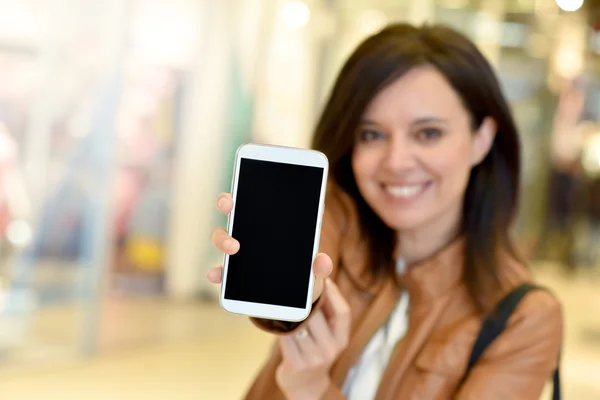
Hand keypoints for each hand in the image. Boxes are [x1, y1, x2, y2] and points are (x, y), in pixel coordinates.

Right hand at [206, 193, 333, 302]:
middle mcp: (249, 231)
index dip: (247, 183)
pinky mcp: (232, 274)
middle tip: (230, 204)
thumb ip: (320, 266)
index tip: (246, 175)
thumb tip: (323, 261)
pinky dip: (217, 272)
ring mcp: (239, 251)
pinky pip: (221, 270)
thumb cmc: (305, 273)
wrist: (295, 299)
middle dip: (226, 201)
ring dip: (223, 237)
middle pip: (232, 210)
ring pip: (221, 236)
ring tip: (234, 247)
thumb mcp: (315, 269)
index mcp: (270, 222)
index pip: (256, 196)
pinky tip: (215, 274)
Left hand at [275, 279, 350, 398]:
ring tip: (284, 299)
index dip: (333, 293)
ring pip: (300, 325)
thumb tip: (321, 276)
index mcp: (342, 339)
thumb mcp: (327, 333)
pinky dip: (279, 325)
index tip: (324, 278)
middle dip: (306, 298)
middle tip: (296, 284)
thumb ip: (325, 310)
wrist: (304, 385)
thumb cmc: (314, 349)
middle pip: (317, 315)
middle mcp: (331, 349)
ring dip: (290, 311)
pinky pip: (286, 336)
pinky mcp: (296, 363)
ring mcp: (314, 358)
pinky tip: (276, 317)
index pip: (343, 312)